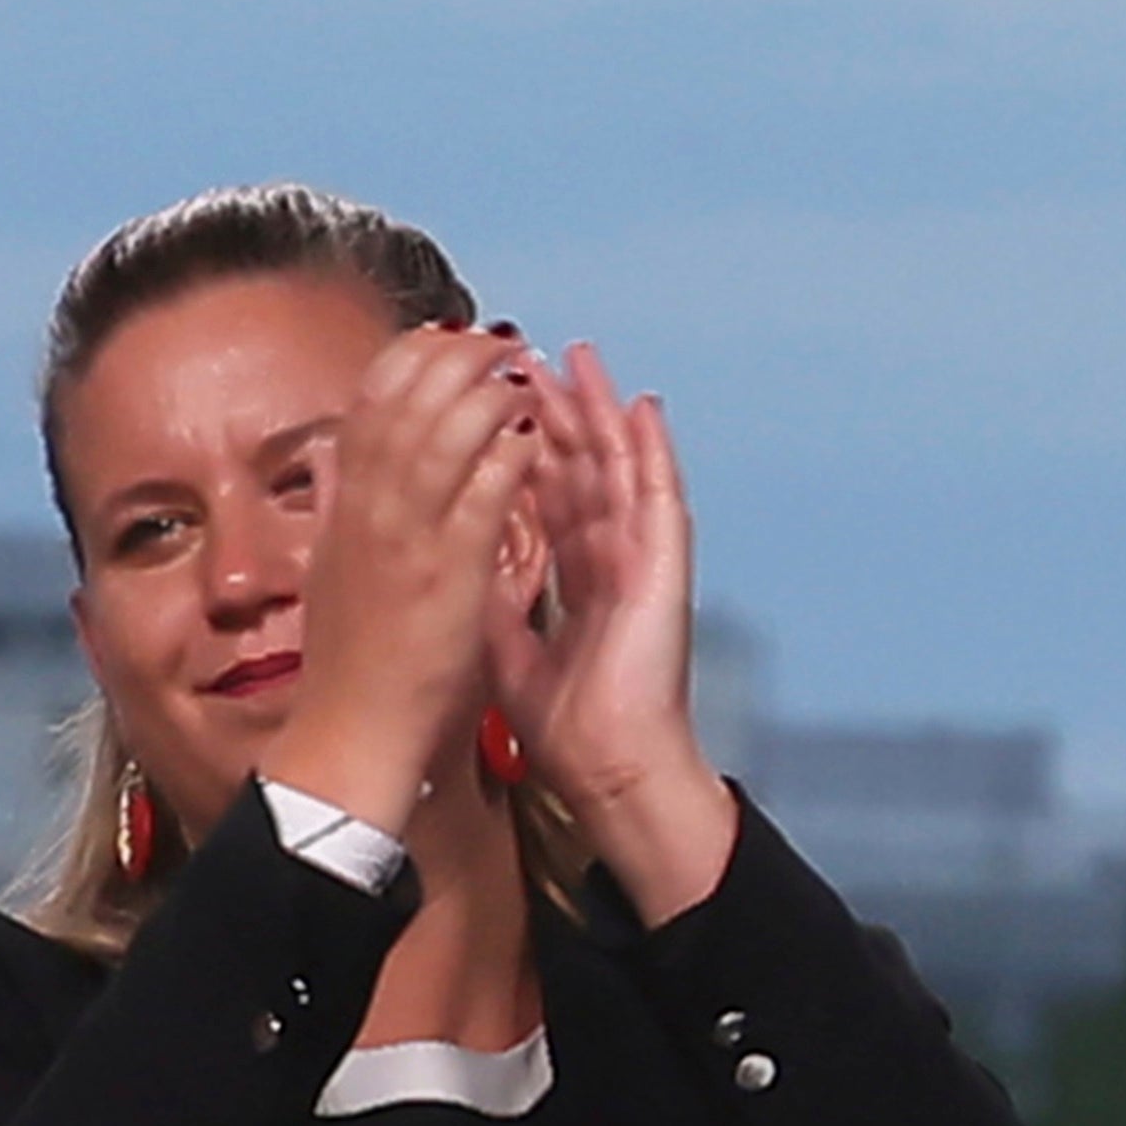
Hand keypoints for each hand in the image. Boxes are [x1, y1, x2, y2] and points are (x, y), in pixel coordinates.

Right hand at [251, 325, 541, 843]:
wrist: (351, 736)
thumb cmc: (354, 665)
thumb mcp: (330, 568)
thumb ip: (332, 506)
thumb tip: (325, 454)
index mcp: (344, 511)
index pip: (369, 403)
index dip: (410, 358)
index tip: (447, 338)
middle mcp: (368, 513)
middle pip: (406, 400)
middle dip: (456, 356)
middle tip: (500, 340)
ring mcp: (407, 540)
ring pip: (444, 432)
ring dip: (487, 391)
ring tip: (523, 372)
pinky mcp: (448, 574)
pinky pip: (483, 493)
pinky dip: (508, 455)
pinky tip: (534, 436)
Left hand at [503, 346, 745, 919]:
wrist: (608, 767)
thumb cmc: (569, 728)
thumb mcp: (505, 649)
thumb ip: (492, 599)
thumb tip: (460, 563)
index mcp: (575, 580)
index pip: (544, 497)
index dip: (517, 447)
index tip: (488, 403)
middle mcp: (609, 561)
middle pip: (579, 469)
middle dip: (552, 411)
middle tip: (526, 358)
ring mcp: (641, 561)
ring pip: (617, 469)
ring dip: (599, 412)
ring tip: (580, 359)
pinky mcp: (665, 569)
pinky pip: (660, 496)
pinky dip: (653, 450)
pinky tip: (643, 409)